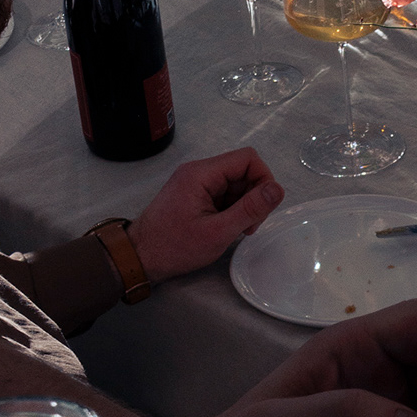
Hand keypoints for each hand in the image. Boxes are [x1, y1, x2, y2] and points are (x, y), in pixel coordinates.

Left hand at [130, 151, 283, 284]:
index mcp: (202, 173)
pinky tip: (226, 228)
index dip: (263, 179)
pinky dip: (232, 209)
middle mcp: (199, 171)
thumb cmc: (175, 247)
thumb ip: (250, 209)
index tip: (262, 209)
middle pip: (242, 170)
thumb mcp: (218, 232)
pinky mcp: (194, 194)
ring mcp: (195, 182)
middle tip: (248, 226)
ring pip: (235, 184)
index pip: (248, 158)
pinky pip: (223, 193)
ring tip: (236, 230)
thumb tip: (278, 190)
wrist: (139, 257)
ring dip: (244, 205)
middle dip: (254, 197)